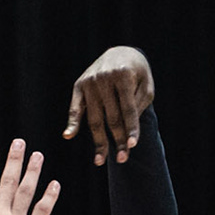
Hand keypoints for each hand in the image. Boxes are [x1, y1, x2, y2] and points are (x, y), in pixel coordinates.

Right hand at [64, 46, 153, 165]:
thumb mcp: (146, 85)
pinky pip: (75, 108)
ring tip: (100, 161)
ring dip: (98, 141)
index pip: (128, 108)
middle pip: (111, 116)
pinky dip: (72, 122)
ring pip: (95, 118)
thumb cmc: (137, 73)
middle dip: (117, 140)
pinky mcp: (79, 86)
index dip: (131, 128)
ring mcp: (89, 81)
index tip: (132, 145)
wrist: (120, 53)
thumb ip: (138, 105)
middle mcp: (104, 77)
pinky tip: (68, 135)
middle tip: (122, 159)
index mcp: (123, 74)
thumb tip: (126, 130)